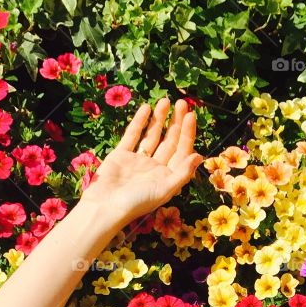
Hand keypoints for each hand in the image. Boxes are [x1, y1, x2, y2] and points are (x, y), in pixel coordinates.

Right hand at [79, 97, 204, 223]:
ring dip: (160, 119)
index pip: (181, 151)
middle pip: (169, 141)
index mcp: (167, 177)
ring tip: (165, 100)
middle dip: (176, 122)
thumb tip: (199, 156)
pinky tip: (147, 108)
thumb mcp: (164, 189)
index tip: (190, 115)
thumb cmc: (137, 202)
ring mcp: (138, 160)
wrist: (105, 206)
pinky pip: (133, 135)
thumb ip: (182, 173)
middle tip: (181, 103)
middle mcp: (155, 168)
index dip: (187, 133)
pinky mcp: (122, 155)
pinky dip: (140, 122)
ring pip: (152, 135)